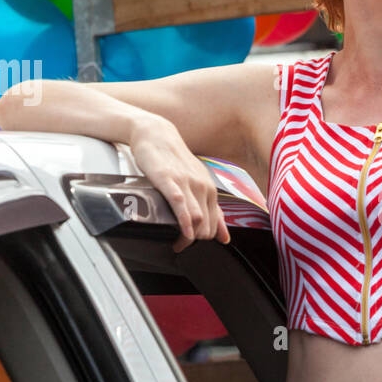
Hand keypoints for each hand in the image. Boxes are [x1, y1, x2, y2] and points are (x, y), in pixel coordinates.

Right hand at [129, 116, 229, 251]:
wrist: (156, 134)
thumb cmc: (173, 160)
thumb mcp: (195, 182)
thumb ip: (211, 210)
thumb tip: (224, 237)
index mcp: (209, 189)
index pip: (215, 224)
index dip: (205, 240)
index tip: (192, 245)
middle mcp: (202, 186)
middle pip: (207, 225)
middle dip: (195, 242)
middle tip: (180, 246)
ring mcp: (187, 182)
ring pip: (198, 218)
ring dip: (188, 237)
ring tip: (177, 244)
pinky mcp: (169, 179)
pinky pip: (181, 203)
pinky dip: (184, 221)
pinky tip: (183, 232)